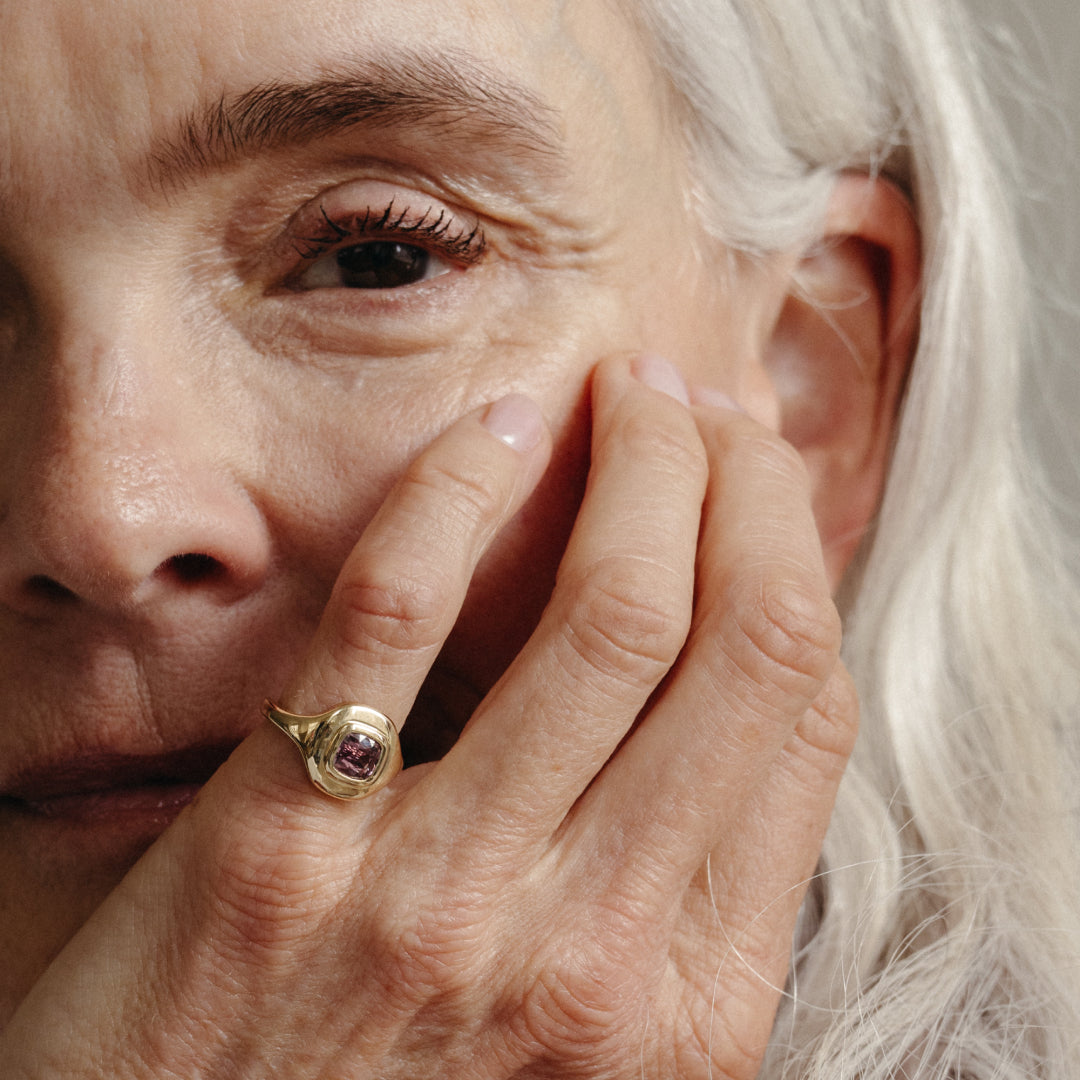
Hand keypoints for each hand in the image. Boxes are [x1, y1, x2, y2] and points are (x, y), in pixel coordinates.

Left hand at [1, 356, 856, 1078]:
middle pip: (731, 639)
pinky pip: (397, 617)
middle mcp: (592, 949)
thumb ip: (673, 892)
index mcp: (692, 1002)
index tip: (762, 479)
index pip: (800, 714)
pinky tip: (494, 432)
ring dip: (639, 467)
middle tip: (703, 406)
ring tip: (631, 394)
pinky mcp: (281, 847)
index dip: (795, 557)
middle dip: (738, 484)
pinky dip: (457, 496)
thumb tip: (728, 696)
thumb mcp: (599, 1041)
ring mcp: (437, 893)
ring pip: (605, 613)